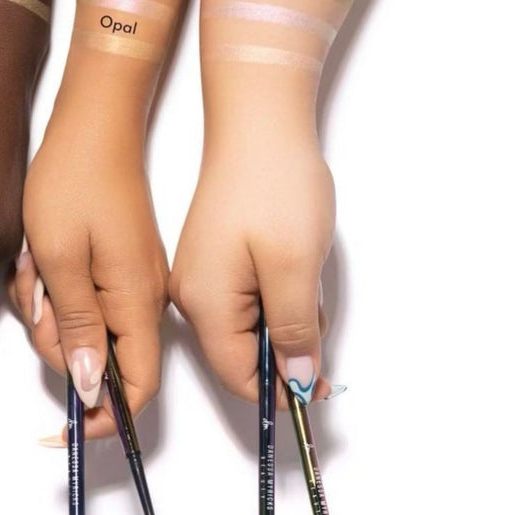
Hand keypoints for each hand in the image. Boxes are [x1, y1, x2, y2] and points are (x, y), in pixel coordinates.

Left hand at [9, 102, 168, 438]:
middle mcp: (143, 297)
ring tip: (34, 263)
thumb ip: (79, 326)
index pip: (137, 388)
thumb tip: (91, 386)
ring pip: (86, 327)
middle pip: (102, 360)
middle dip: (58, 343)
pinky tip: (41, 253)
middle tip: (35, 297)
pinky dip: (55, 287)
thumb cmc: (76, 180)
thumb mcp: (62, 259)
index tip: (61, 425)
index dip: (104, 418)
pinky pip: (83, 296)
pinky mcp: (117, 260)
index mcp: (137, 301)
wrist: (93, 122)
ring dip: (50, 309)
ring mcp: (131, 277)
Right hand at [171, 127, 334, 407]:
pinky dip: (276, 292)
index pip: (237, 377)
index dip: (281, 391)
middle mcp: (193, 294)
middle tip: (317, 310)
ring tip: (305, 273)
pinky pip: (247, 296)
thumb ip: (295, 332)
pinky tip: (293, 263)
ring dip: (286, 316)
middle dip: (287, 347)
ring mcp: (201, 272)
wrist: (258, 122)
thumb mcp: (294, 267)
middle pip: (241, 353)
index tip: (321, 385)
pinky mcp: (215, 254)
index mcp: (205, 303)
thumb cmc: (274, 187)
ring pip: (249, 325)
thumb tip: (297, 383)